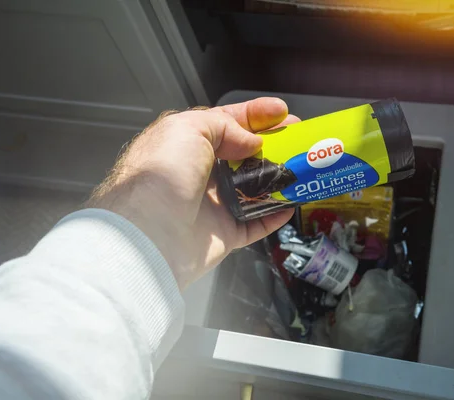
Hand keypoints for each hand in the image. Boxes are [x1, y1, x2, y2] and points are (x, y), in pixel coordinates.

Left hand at [88, 98, 299, 289]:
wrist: (151, 232)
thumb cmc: (163, 174)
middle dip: (272, 144)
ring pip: (253, 188)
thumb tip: (252, 143)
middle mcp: (199, 173)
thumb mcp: (188, 129)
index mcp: (186, 144)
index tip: (282, 111)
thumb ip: (224, 127)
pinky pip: (256, 223)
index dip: (255, 115)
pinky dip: (275, 214)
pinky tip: (292, 203)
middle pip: (243, 155)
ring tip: (302, 167)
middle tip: (299, 139)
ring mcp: (212, 205)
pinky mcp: (224, 234)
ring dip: (278, 178)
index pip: (225, 123)